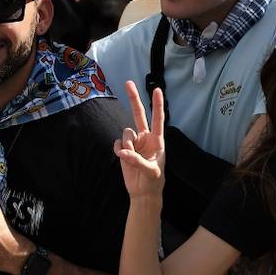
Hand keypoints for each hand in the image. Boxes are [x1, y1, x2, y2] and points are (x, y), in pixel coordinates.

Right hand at [114, 80, 165, 197]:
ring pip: (125, 133)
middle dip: (134, 98)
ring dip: (127, 145)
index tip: (157, 90)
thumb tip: (123, 152)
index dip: (157, 104)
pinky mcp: (123, 149)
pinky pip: (117, 143)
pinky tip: (123, 158)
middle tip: (128, 82)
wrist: (143, 192)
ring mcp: (134, 143)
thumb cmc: (153, 181)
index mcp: (157, 140)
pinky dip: (118, 150)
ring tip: (131, 158)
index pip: (157, 119)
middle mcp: (145, 138)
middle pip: (138, 114)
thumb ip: (138, 161)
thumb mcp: (151, 171)